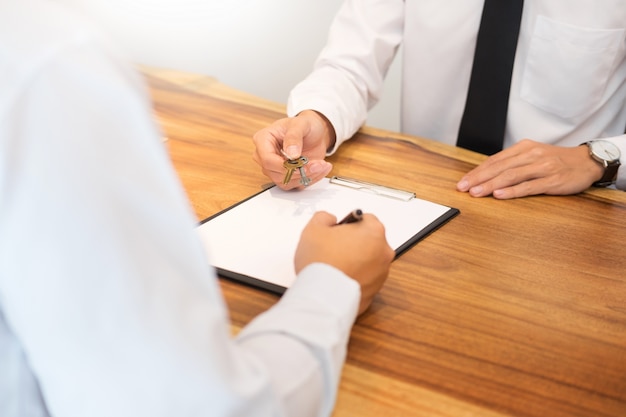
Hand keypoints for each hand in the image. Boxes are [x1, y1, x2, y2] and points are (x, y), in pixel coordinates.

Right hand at [252, 110, 335, 189]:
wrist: (315, 132)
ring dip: (307, 176)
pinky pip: (296, 185)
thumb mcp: (301, 124)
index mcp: (263, 140)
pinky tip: (320, 169)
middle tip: (318, 164)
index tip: (302, 161)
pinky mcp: (287, 176)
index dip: (284, 165)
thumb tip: (291, 154)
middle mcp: (266, 156)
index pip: (267, 159)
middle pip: (276, 174)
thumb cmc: (305, 125)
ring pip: (286, 182)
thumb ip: (294, 137)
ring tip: (321, 165)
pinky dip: (311, 179)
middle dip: (299, 171)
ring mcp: (276, 168)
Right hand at [294, 211, 393, 314]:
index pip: (365, 219)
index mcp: (374, 232)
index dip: (348, 224)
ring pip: (368, 261)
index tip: (337, 232)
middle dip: (354, 243)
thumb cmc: (321, 260)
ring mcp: (381, 274)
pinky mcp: (375, 292)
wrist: (322, 296)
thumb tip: (330, 220)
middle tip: (333, 249)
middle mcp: (383, 252)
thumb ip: (324, 218)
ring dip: (355, 261)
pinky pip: (365, 280)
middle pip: (369, 241)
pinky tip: (338, 280)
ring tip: (335, 267)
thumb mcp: (314, 228)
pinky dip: (355, 278)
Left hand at [456, 139, 603, 198]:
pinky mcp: (552, 180)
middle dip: (479, 178)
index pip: (495, 160)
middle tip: (463, 188)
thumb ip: (512, 163)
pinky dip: (513, 191)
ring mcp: (542, 167)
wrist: (586, 162)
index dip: (477, 171)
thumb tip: (486, 174)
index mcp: (524, 148)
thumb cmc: (555, 161)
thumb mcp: (533, 156)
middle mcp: (532, 155)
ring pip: (511, 176)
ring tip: (476, 193)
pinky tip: (499, 195)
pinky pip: (529, 186)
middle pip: (500, 167)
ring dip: (491, 185)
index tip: (463, 182)